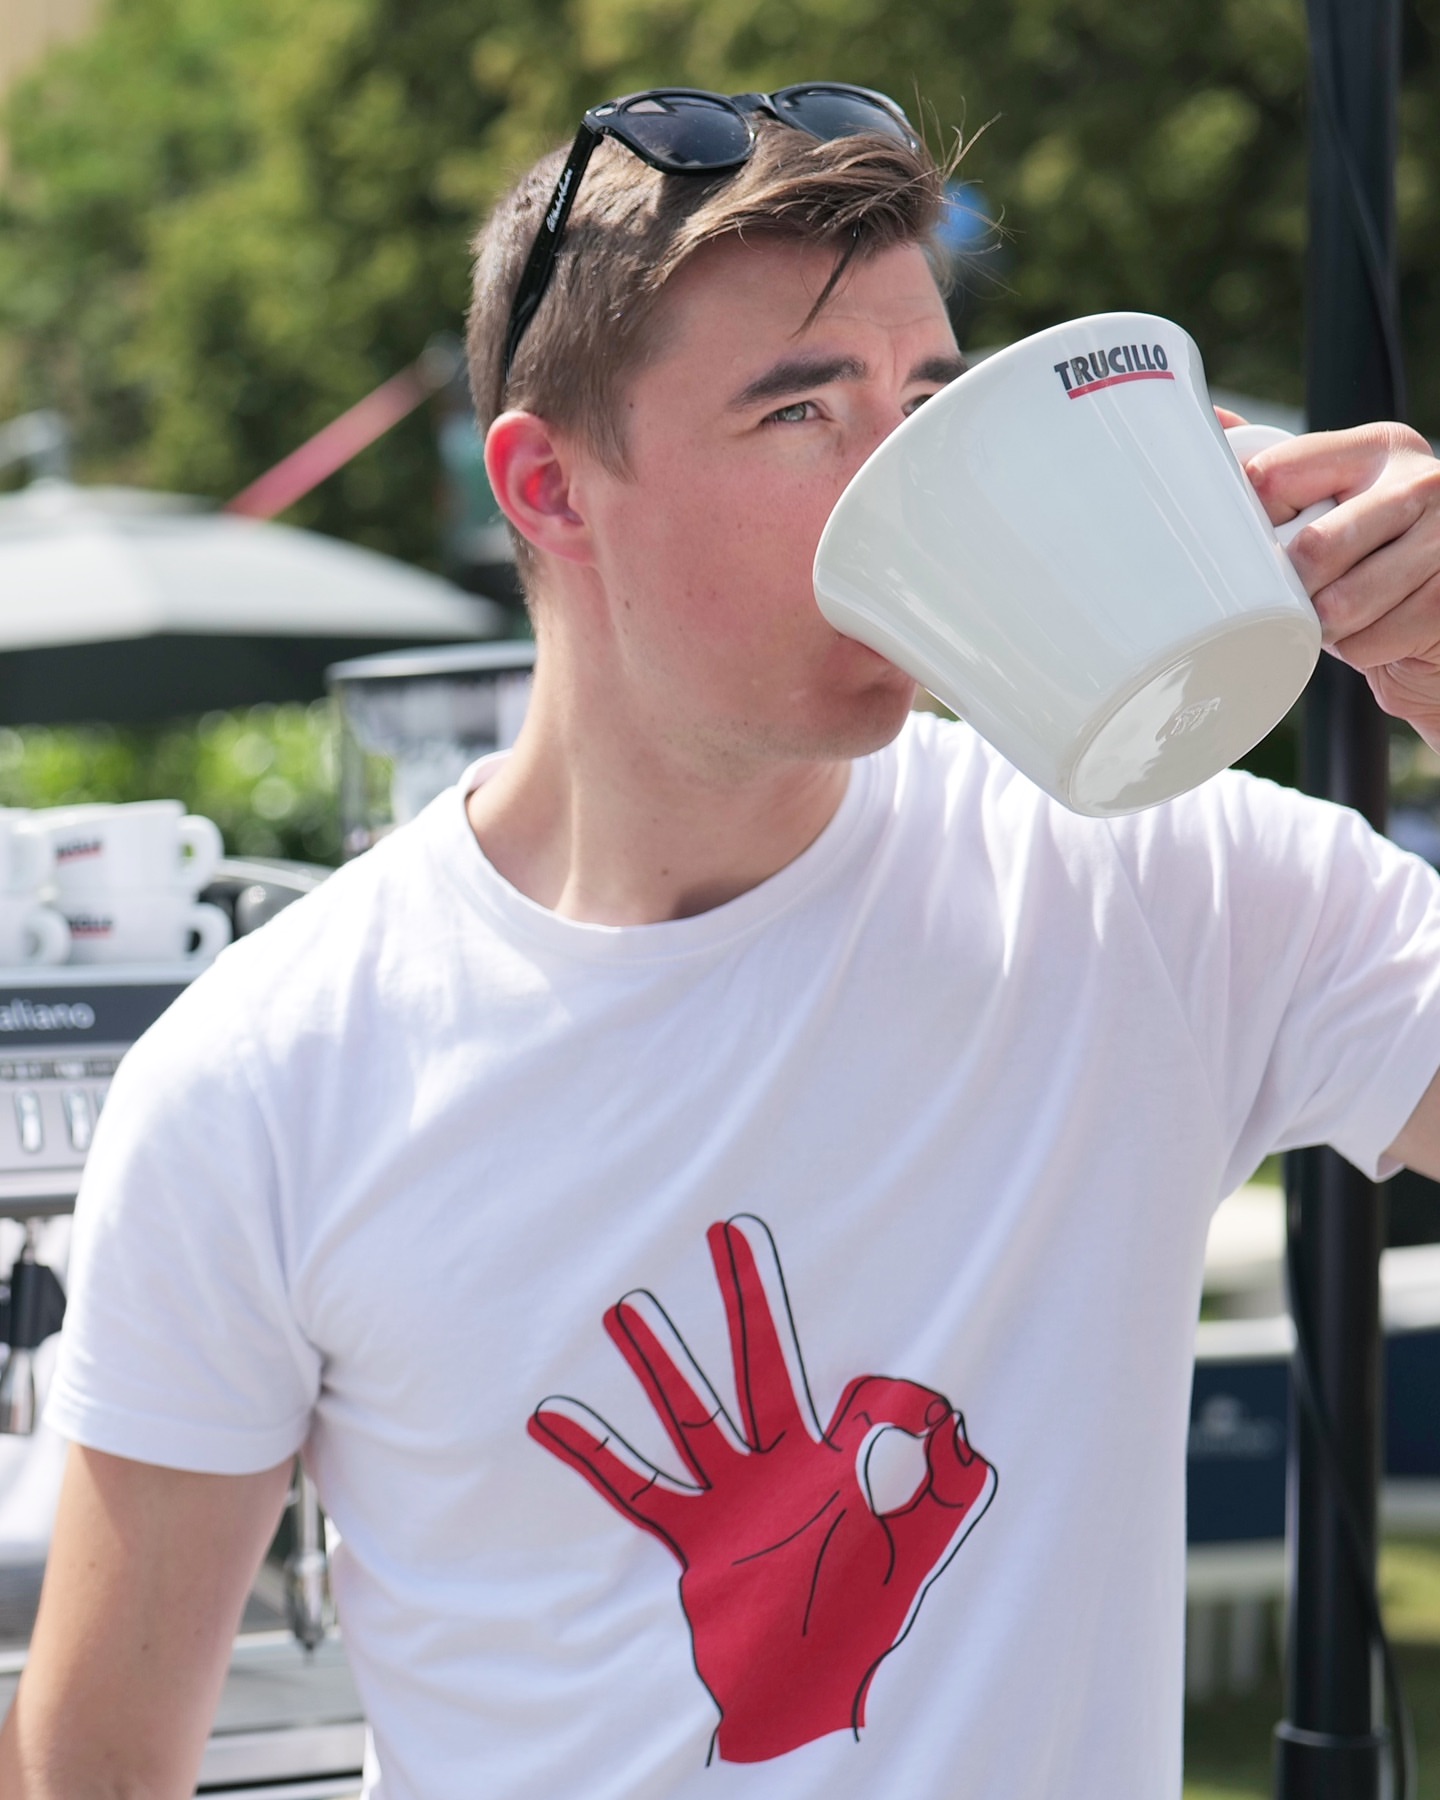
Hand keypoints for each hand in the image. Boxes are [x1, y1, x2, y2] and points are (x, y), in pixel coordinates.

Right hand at [529, 1216, 994, 1763]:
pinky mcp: (695, 1542)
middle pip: (762, 1366)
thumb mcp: (920, 1552)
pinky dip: (593, 1453)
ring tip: (626, 1308)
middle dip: (747, 1300)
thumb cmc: (862, 1629)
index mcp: (840, 1466)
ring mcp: (733, 1502)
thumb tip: (954, 1419)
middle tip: (727, 1230)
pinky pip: (636, 1488)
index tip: (917, 1399)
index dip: (894, 1396)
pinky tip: (551, 1415)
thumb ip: (946, 1487)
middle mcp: (780, 1470)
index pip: (866, 1400)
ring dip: (660, 1362)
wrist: (806, 1705)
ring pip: (693, 1414)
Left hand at [1230, 418, 1439, 750]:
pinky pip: (1367, 641)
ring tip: (1332, 615)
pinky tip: (1371, 632)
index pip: (1276, 475)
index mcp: (1378, 448)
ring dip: (1322, 624)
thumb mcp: (1333, 501)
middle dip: (1290, 585)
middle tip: (1290, 595)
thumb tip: (1212, 420)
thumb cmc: (1371, 556)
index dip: (1248, 521)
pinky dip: (1356, 649)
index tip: (1248, 544)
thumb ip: (1282, 468)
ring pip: (1339, 603)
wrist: (1438, 616)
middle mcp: (1420, 484)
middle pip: (1312, 547)